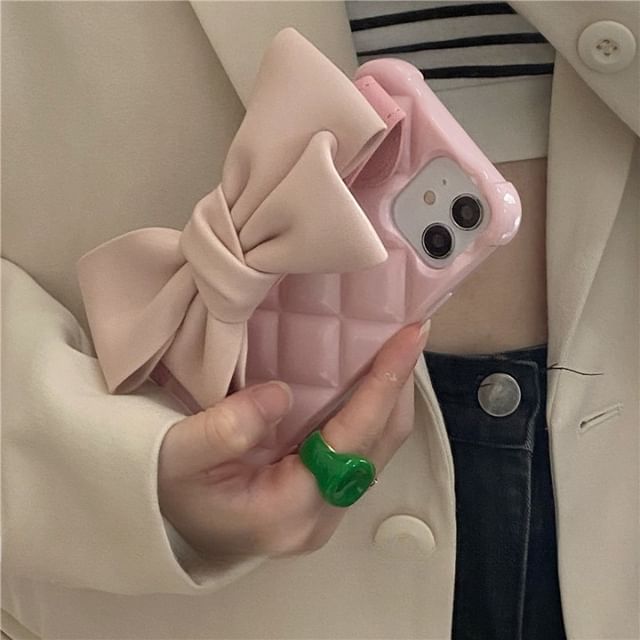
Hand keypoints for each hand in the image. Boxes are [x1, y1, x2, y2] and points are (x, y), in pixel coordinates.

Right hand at [158, 321, 429, 558]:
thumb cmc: (161, 486)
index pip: (352, 441)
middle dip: (398, 388)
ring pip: (374, 450)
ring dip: (388, 398)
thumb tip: (282, 395)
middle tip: (410, 334)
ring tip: (396, 349)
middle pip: (378, 448)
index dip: (383, 386)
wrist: (154, 516)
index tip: (407, 338)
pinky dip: (368, 410)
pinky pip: (356, 450)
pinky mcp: (315, 497)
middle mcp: (316, 517)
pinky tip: (367, 378)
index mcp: (287, 511)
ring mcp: (319, 510)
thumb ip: (225, 428)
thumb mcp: (176, 455)